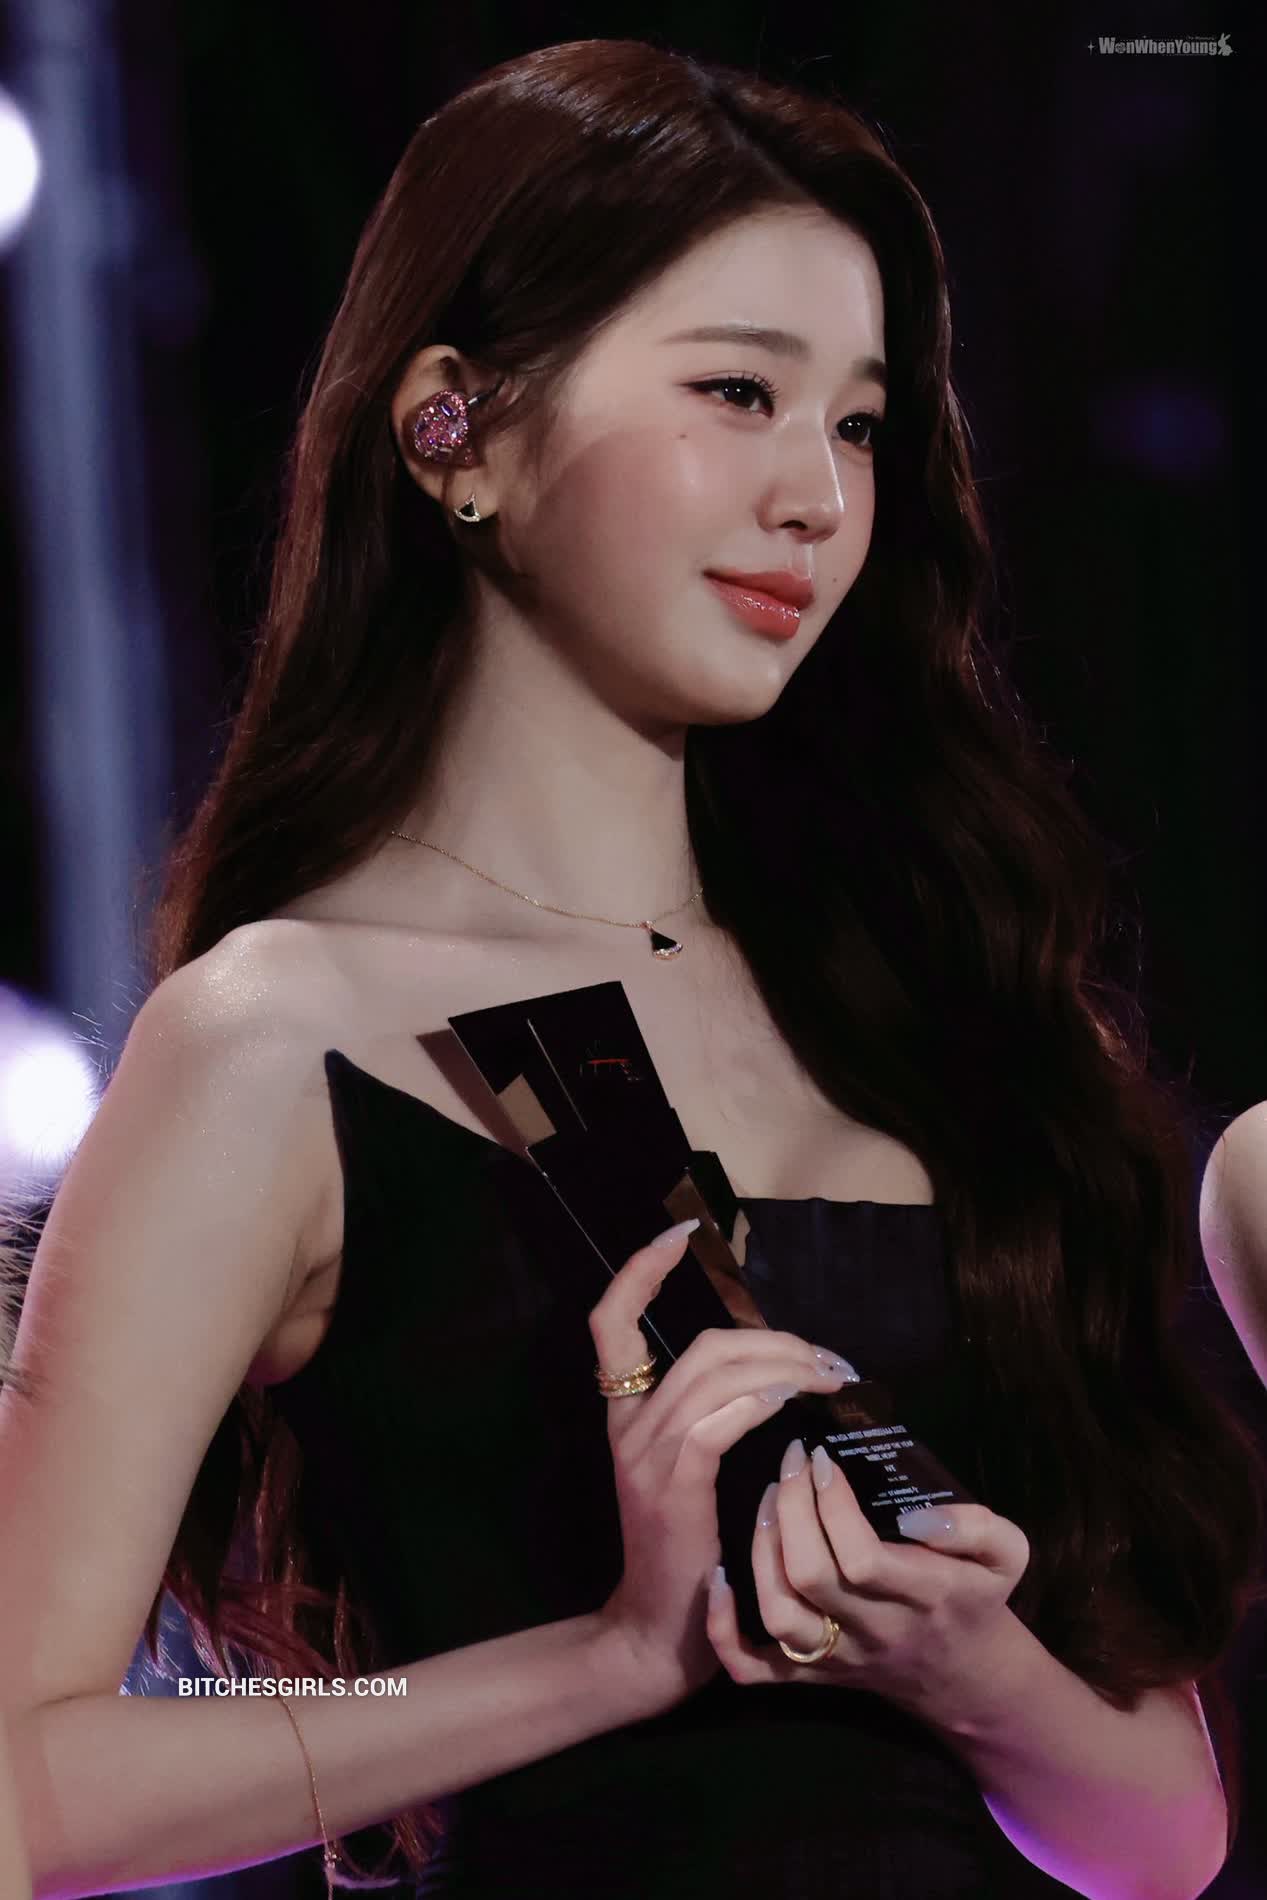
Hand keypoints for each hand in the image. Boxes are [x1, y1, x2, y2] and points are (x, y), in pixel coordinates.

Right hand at [590, 1226, 857, 1710]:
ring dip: (784, 1363)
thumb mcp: (690, 1478)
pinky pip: (719, 1417)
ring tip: (831, 1376)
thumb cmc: (688, 1560)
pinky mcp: (672, 1485)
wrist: (658, 1638)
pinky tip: (797, 1401)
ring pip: (716, 1371)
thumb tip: (772, 1374)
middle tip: (828, 1356)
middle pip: (701, 1344)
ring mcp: (646, 1454)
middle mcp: (628, 1425)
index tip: (679, 1236)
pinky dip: (763, 1397)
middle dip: (773, 1336)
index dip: (641, 1271)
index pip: (611, 1322)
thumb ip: (713, 1423)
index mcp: (626, 1416)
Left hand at [705, 1435, 1030, 1719]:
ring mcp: (836, 1659)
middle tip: (788, 1462)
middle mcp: (874, 1633)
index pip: (863, 1558)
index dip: (832, 1505)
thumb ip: (978, 1527)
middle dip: (790, 1511)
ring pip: (779, 1617)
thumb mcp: (1007, 1555)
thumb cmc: (978, 1598)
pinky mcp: (809, 1675)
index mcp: (923, 1597)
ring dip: (759, 1552)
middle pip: (810, 1580)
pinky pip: (753, 1669)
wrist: (966, 1678)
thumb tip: (917, 1514)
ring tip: (764, 1497)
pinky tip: (717, 1578)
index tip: (821, 1456)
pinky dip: (725, 1630)